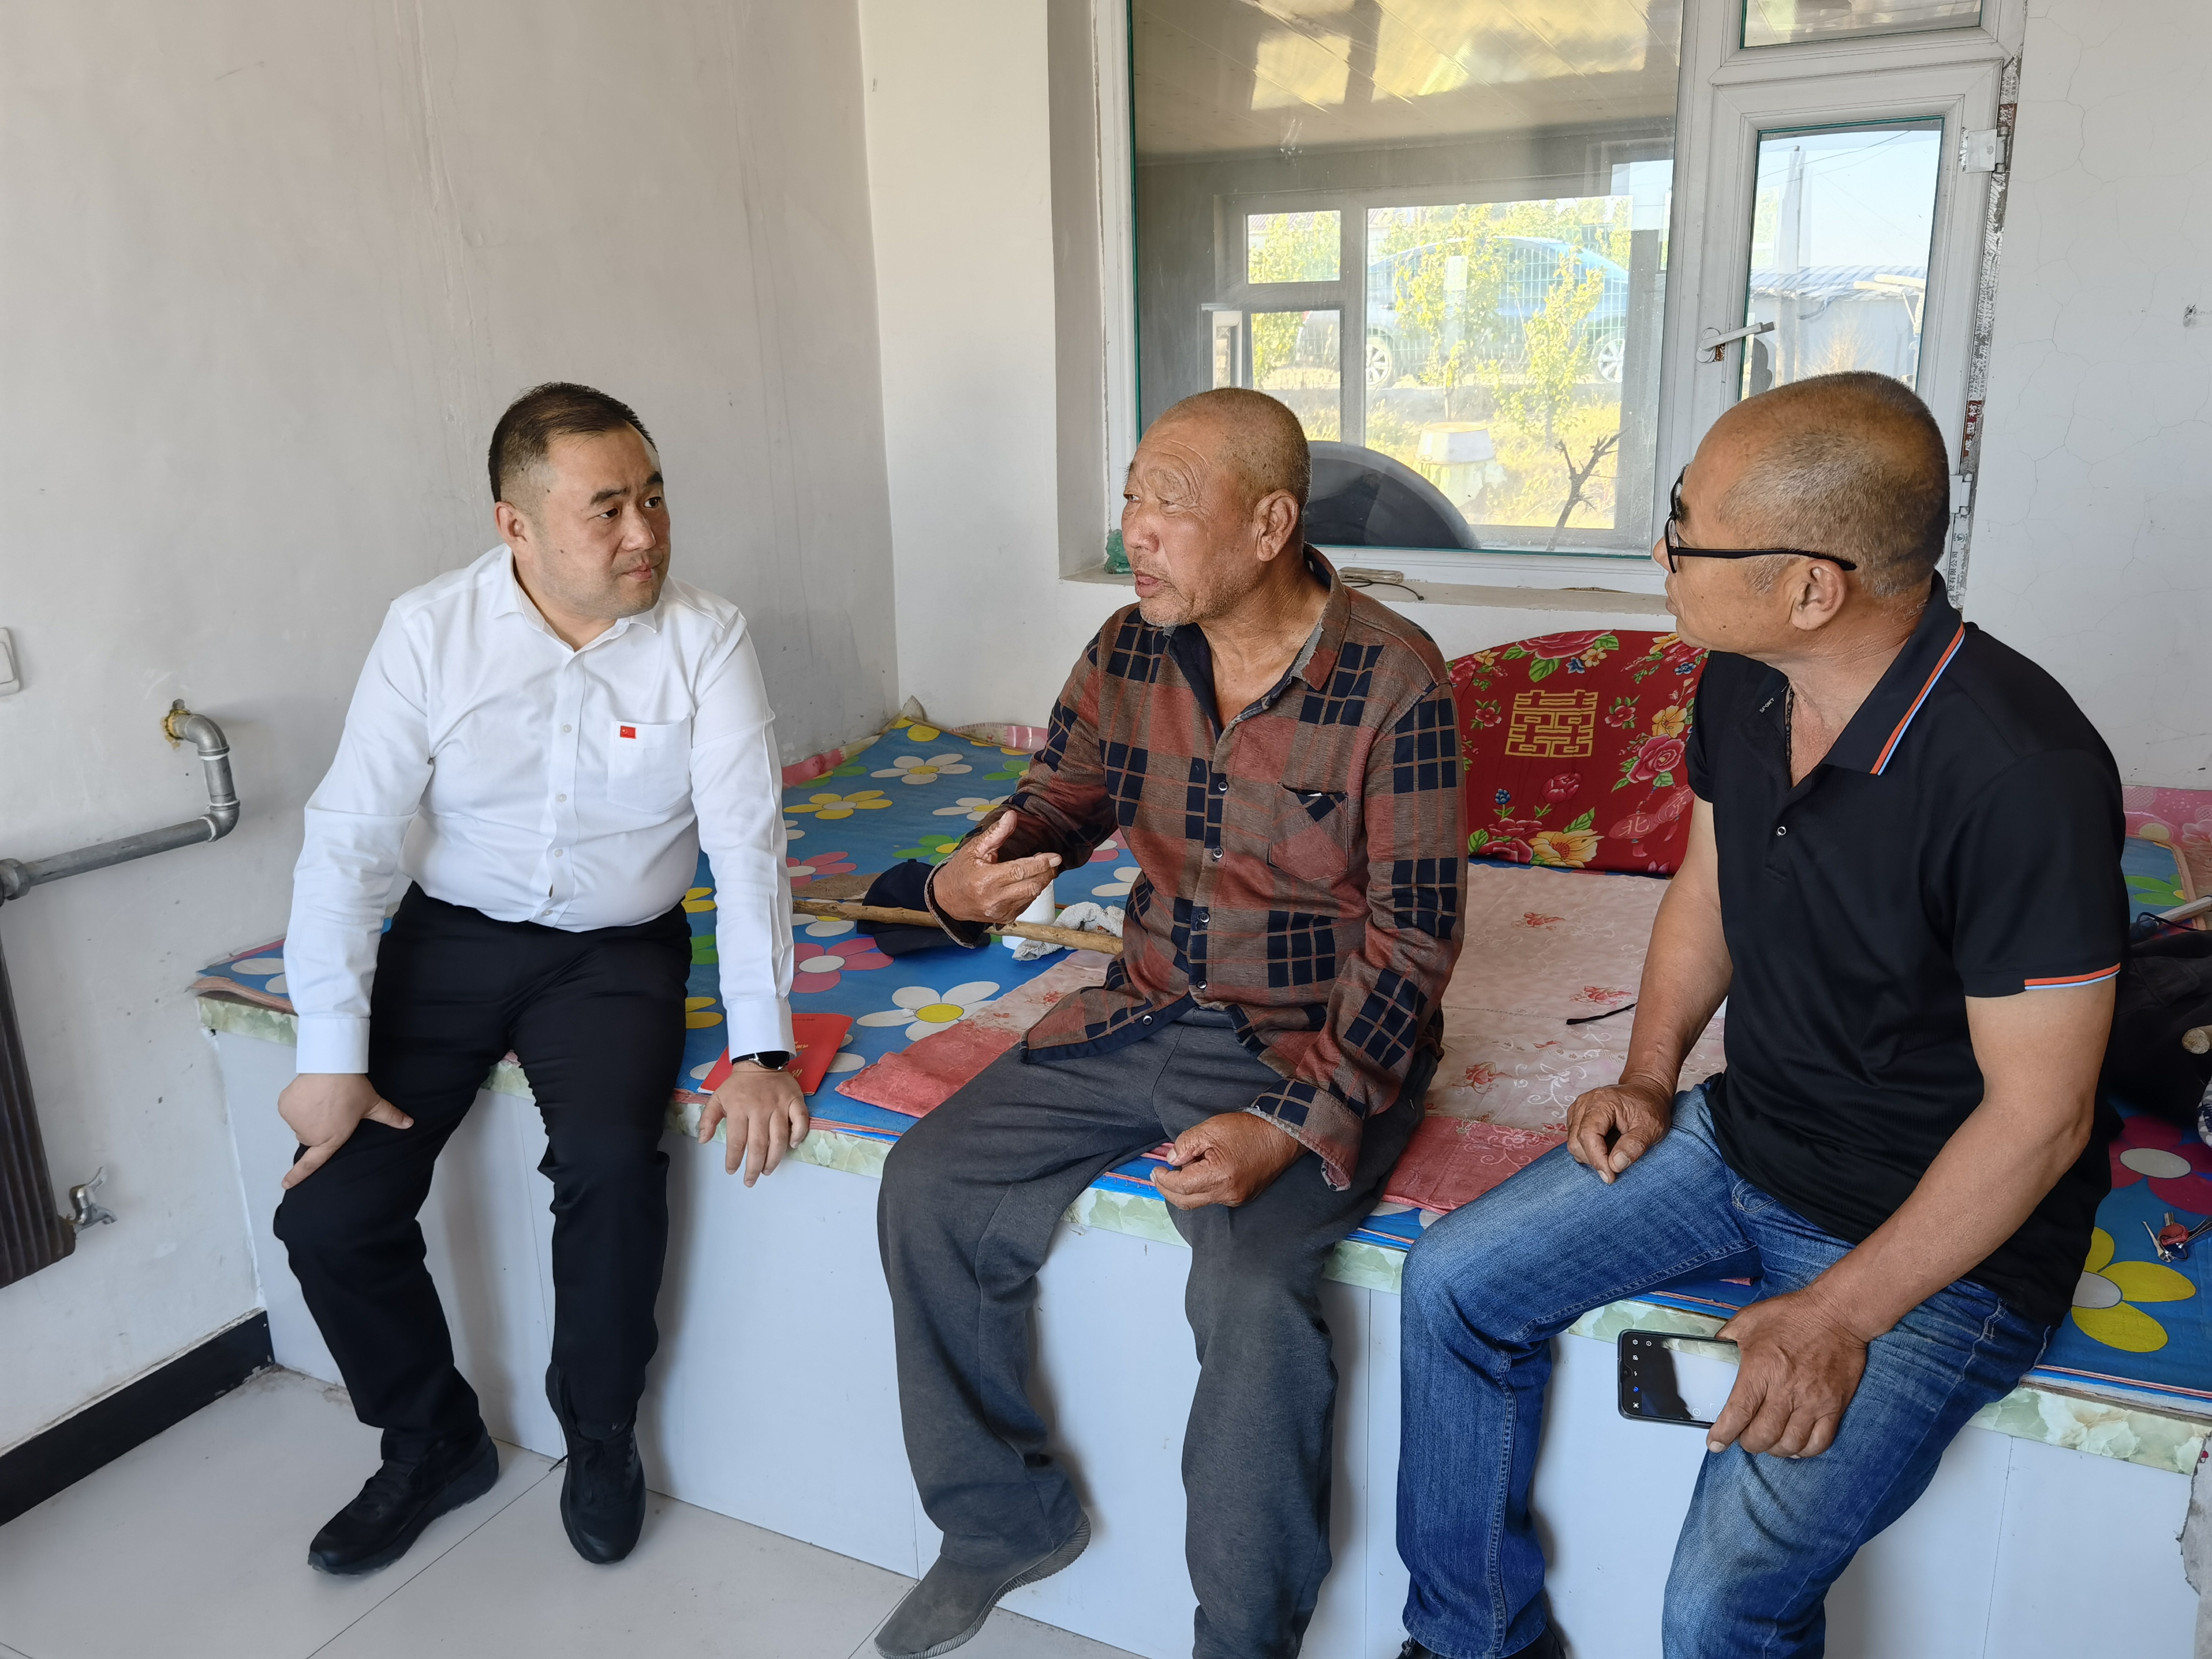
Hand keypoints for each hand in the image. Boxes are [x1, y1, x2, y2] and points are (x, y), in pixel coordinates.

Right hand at [278, 1072, 411, 1187]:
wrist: (331, 1067)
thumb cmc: (352, 1088)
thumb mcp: (372, 1105)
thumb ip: (390, 1117)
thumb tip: (409, 1124)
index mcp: (330, 1139)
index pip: (312, 1163)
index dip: (298, 1175)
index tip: (286, 1184)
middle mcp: (309, 1134)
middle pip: (310, 1136)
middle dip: (318, 1126)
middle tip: (330, 1109)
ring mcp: (294, 1121)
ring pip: (299, 1122)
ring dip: (307, 1115)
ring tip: (321, 1099)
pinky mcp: (285, 1107)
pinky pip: (290, 1109)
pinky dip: (297, 1103)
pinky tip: (310, 1094)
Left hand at [698, 1061, 809, 1184]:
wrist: (760, 1060)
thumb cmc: (738, 1084)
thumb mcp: (718, 1098)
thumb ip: (708, 1119)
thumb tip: (703, 1140)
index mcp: (739, 1109)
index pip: (737, 1141)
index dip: (734, 1159)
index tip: (732, 1171)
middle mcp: (760, 1109)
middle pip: (759, 1145)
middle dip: (754, 1167)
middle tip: (751, 1180)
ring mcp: (780, 1105)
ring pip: (779, 1138)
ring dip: (774, 1158)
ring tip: (768, 1170)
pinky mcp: (795, 1101)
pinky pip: (801, 1120)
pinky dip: (799, 1135)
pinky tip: (793, 1146)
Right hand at [929, 812, 1061, 925]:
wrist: (946, 899)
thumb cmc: (960, 871)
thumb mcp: (974, 849)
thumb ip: (995, 834)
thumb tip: (1012, 816)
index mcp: (987, 880)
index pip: (1020, 871)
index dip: (1041, 863)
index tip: (1055, 857)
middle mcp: (995, 899)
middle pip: (1032, 886)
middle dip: (1046, 873)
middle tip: (1051, 862)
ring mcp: (1001, 911)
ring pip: (1032, 895)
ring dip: (1041, 882)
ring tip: (1042, 869)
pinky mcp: (1005, 918)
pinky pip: (1026, 904)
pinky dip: (1032, 892)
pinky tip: (1029, 881)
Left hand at [1152, 1112, 1303, 1210]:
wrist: (1282, 1136)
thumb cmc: (1249, 1129)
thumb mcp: (1211, 1128)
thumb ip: (1186, 1144)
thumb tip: (1172, 1160)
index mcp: (1219, 1176)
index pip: (1181, 1186)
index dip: (1164, 1179)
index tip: (1156, 1170)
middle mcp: (1227, 1194)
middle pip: (1186, 1201)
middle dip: (1168, 1190)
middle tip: (1159, 1176)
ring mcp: (1236, 1198)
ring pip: (1199, 1201)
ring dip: (1184, 1190)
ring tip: (1179, 1170)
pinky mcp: (1242, 1197)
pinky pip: (1213, 1198)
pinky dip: (1200, 1189)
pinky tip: (1198, 1173)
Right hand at [1565, 1072, 1674, 1182]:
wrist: (1647, 1092)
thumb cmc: (1650, 1108)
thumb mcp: (1651, 1128)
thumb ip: (1634, 1146)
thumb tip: (1615, 1165)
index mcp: (1602, 1102)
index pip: (1588, 1135)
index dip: (1597, 1159)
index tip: (1611, 1177)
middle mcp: (1585, 1103)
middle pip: (1577, 1142)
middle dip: (1594, 1160)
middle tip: (1616, 1166)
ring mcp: (1578, 1109)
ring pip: (1573, 1143)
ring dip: (1591, 1156)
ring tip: (1613, 1154)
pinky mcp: (1577, 1116)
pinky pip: (1574, 1139)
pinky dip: (1588, 1150)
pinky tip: (1605, 1147)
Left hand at [1707, 1287, 1870, 1458]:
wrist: (1837, 1314)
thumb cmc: (1792, 1315)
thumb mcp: (1750, 1319)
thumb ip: (1727, 1337)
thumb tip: (1713, 1349)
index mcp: (1761, 1369)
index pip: (1738, 1413)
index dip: (1724, 1434)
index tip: (1715, 1443)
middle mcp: (1787, 1390)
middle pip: (1764, 1436)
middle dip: (1748, 1443)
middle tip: (1744, 1437)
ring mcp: (1813, 1402)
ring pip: (1790, 1444)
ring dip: (1774, 1449)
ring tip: (1768, 1441)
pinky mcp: (1834, 1406)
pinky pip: (1819, 1443)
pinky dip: (1804, 1450)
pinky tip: (1794, 1444)